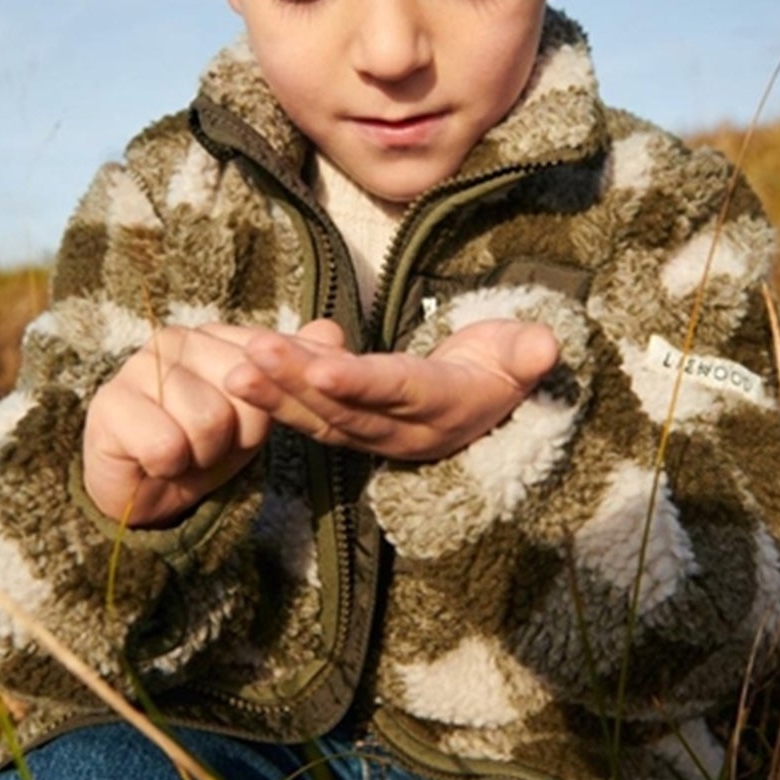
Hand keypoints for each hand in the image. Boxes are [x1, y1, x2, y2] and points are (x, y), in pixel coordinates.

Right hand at [83, 324, 273, 526]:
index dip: (259, 420)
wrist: (143, 489)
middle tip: (202, 443)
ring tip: (179, 450)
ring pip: (208, 422)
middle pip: (243, 398)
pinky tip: (151, 459)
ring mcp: (139, 364)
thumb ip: (284, 382)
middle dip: (231, 438)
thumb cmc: (201, 449)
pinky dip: (166, 467)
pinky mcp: (109, 401)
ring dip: (199, 454)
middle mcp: (178, 338)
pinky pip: (166, 447)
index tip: (235, 431)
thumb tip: (326, 339)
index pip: (270, 371)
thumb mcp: (254, 419)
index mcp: (217, 335)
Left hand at [223, 318, 558, 461]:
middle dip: (296, 384)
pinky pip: (308, 417)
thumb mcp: (522, 356)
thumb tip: (546, 345)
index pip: (396, 392)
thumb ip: (527, 352)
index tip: (320, 368)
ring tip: (233, 369)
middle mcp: (403, 429)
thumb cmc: (502, 365)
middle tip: (253, 355)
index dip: (359, 383)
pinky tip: (238, 371)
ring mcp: (373, 434)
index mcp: (444, 406)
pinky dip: (274, 398)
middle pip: (344, 409)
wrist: (488, 404)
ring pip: (318, 417)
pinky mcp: (350, 429)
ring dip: (274, 396)